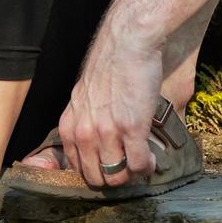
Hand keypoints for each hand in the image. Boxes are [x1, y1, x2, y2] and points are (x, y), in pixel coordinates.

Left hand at [55, 26, 165, 188]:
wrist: (127, 44)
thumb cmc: (108, 67)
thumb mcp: (83, 96)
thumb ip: (84, 121)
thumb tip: (95, 143)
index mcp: (69, 126)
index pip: (77, 169)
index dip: (96, 172)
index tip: (110, 168)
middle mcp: (84, 133)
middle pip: (97, 178)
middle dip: (114, 178)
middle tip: (128, 168)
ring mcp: (107, 132)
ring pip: (118, 176)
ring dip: (132, 174)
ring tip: (141, 162)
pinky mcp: (131, 128)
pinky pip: (138, 164)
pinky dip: (147, 167)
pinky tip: (151, 159)